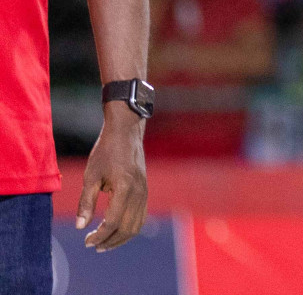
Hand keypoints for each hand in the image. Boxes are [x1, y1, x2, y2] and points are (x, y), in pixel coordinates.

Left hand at [76, 103, 147, 251]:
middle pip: (127, 228)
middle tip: (92, 245)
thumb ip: (86, 202)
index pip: (112, 222)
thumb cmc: (106, 152)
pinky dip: (130, 228)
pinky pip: (141, 216)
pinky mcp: (145, 191)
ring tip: (104, 242)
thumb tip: (80, 227)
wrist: (126, 133)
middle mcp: (139, 193)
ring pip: (137, 225)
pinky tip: (116, 229)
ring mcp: (145, 192)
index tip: (85, 241)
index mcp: (125, 188)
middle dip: (110, 241)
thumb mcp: (91, 176)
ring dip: (121, 238)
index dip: (99, 235)